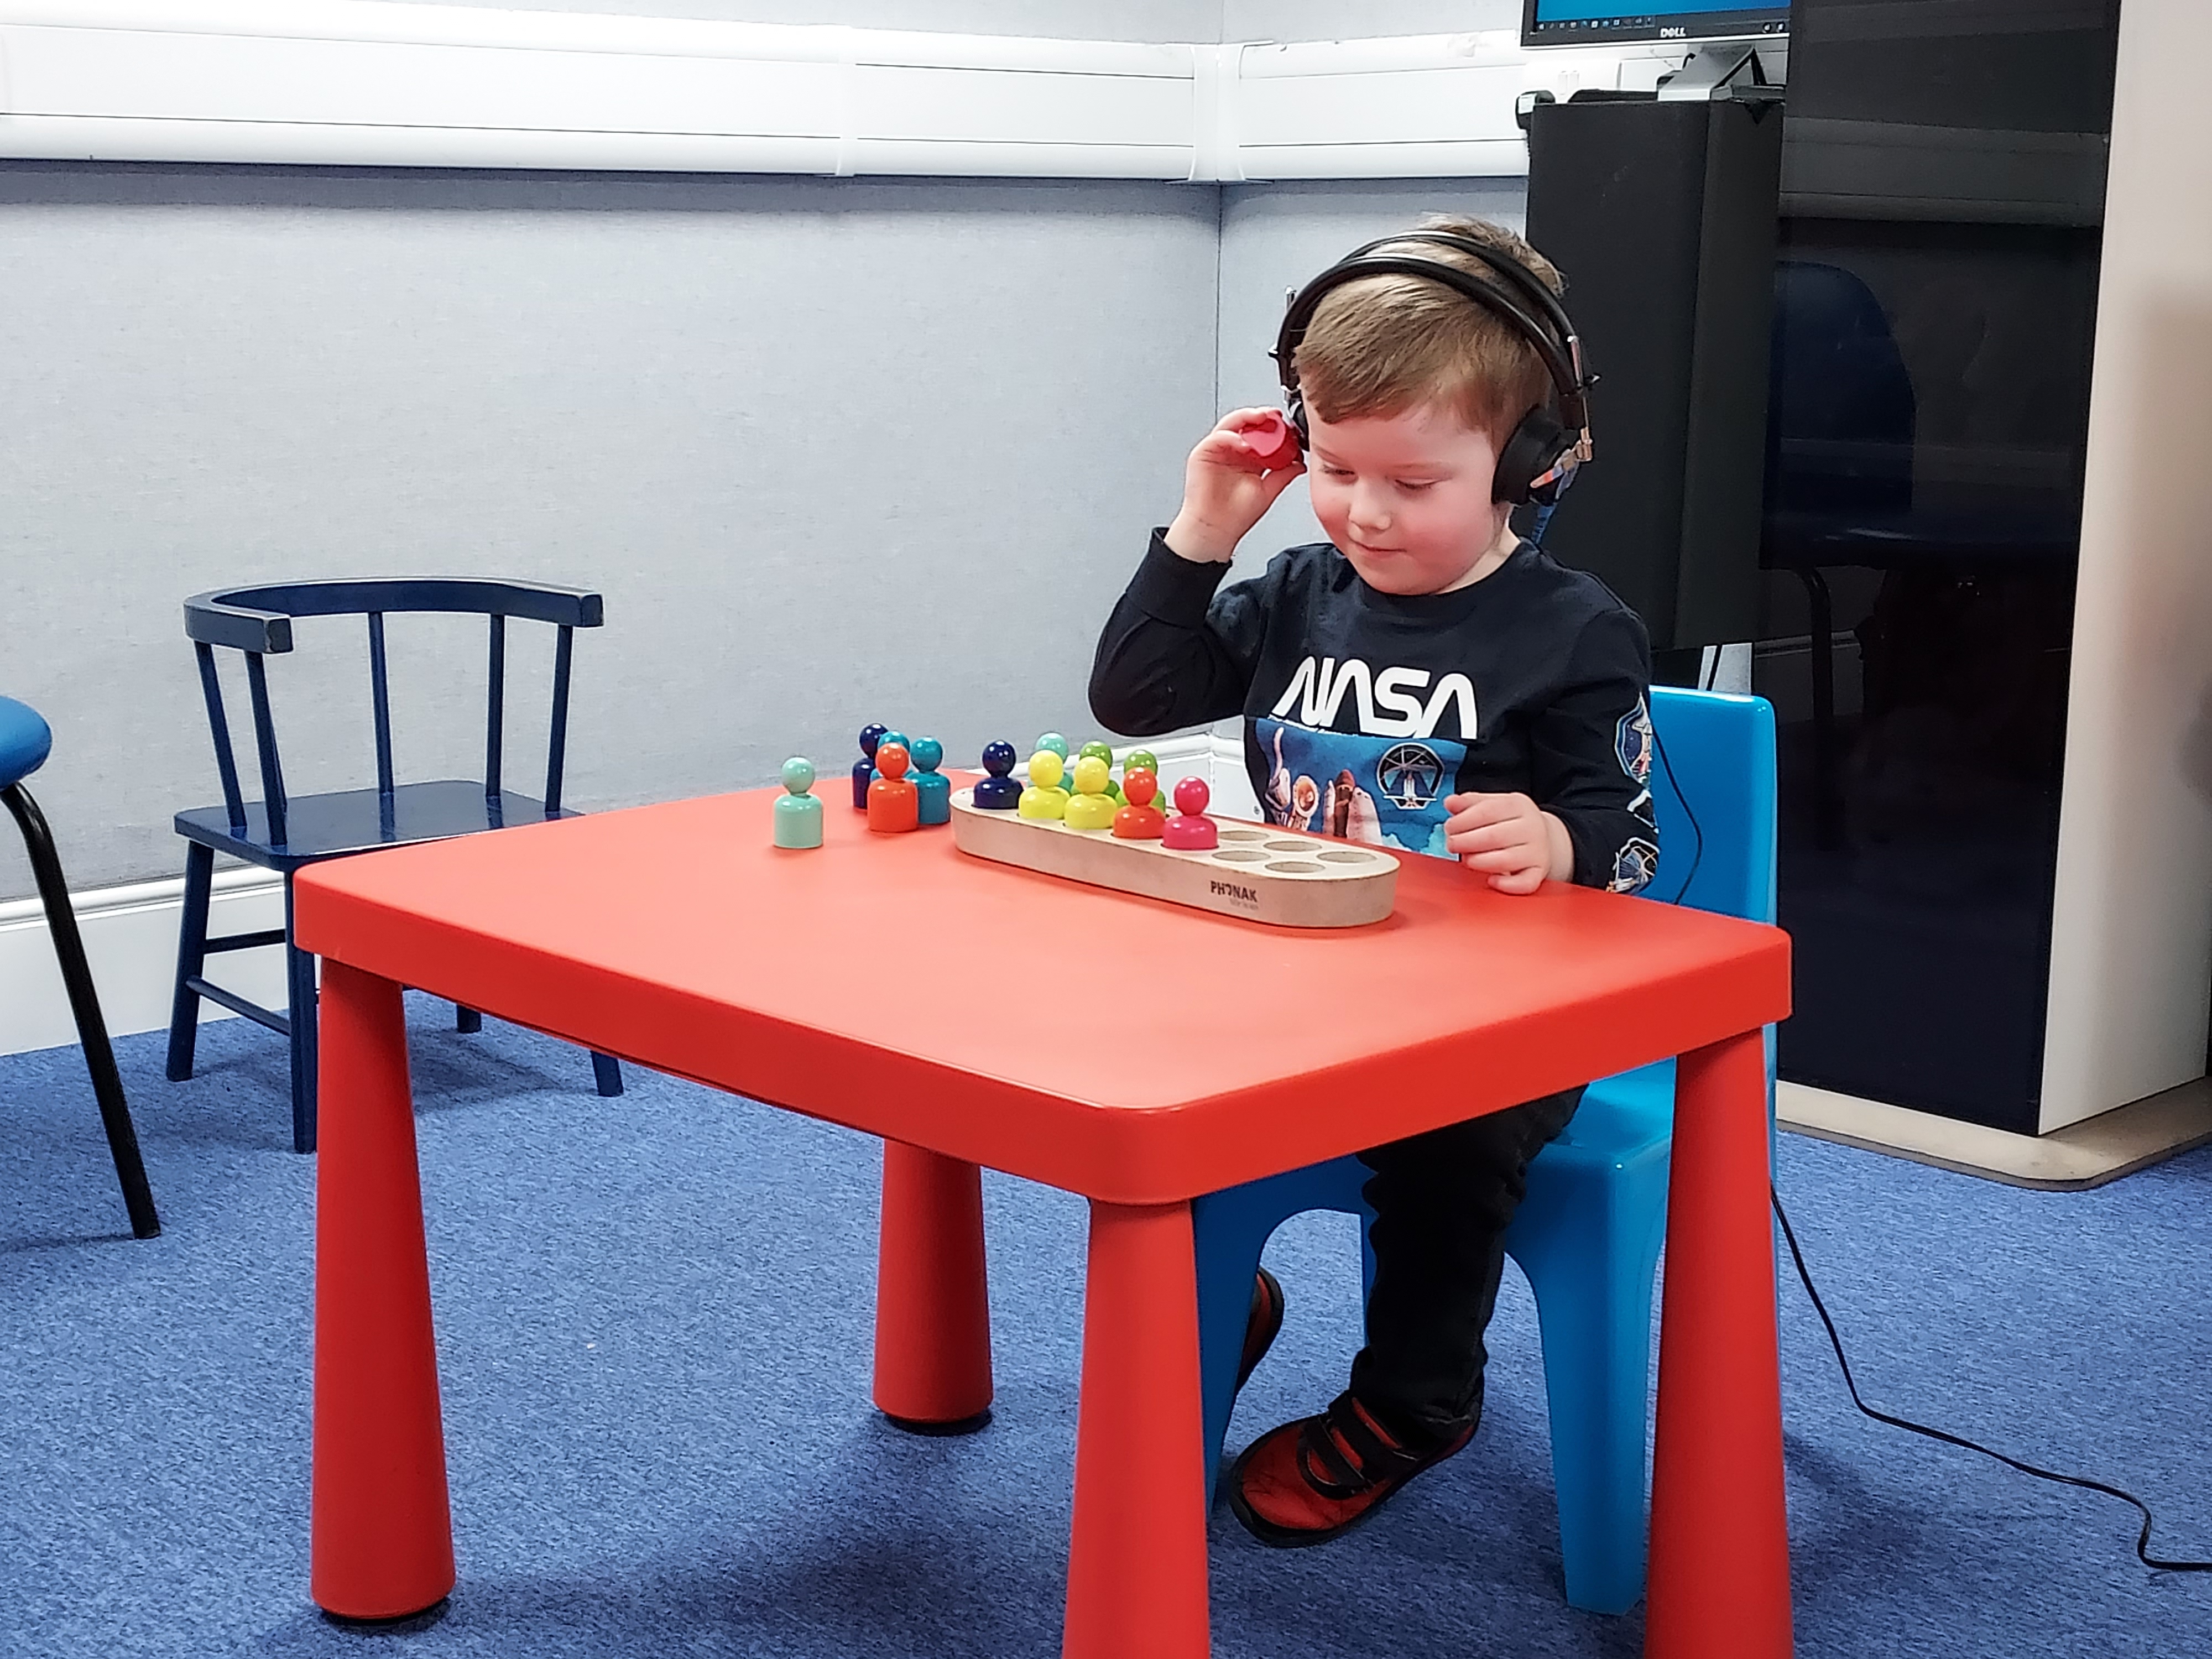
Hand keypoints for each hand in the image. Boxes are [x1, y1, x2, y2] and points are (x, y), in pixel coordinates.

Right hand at [1163, 409, 1306, 564]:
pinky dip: (1231, 437)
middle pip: (1247, 423)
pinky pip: (1217, 437)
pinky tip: (1245, 445)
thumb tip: (1300, 464)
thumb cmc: (1236, 516)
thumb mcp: (1268, 491)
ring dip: (1247, 417)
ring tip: (1262, 419)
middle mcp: (1233, 451)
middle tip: (1276, 416)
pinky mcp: (1202, 454)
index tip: (1290, 428)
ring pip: (1232, 423)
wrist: (1215, 530)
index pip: (1263, 434)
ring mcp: (1218, 450)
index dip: (1276, 428)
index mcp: (1249, 458)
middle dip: (1263, 416)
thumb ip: (1283, 474)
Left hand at [1443, 792, 1573, 894]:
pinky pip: (1526, 883)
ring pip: (1507, 860)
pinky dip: (1507, 885)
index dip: (1463, 821)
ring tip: (1466, 860)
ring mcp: (1537, 851)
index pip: (1488, 811)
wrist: (1544, 837)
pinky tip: (1492, 881)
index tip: (1449, 828)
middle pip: (1495, 836)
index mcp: (1518, 805)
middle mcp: (1531, 827)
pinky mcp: (1538, 872)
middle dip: (1467, 842)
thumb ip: (1469, 803)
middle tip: (1452, 845)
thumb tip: (1450, 802)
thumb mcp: (1493, 804)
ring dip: (1480, 862)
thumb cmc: (1511, 822)